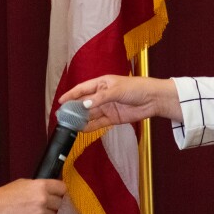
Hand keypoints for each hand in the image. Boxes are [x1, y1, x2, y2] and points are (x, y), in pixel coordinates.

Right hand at [0, 178, 65, 213]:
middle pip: (59, 203)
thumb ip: (39, 185)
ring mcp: (40, 213)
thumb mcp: (24, 183)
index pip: (62, 188)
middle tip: (43, 205)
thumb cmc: (6, 195)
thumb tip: (50, 188)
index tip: (58, 195)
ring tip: (33, 213)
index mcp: (41, 185)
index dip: (60, 192)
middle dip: (52, 204)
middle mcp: (43, 198)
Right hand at [59, 75, 181, 130]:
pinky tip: (81, 129)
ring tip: (69, 125)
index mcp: (102, 83)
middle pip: (84, 103)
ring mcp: (107, 107)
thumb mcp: (116, 90)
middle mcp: (102, 95)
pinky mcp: (113, 118)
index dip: (71, 95)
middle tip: (62, 116)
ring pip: (90, 114)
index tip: (61, 101)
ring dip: (80, 119)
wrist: (153, 99)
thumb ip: (100, 98)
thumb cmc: (136, 88)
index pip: (82, 89)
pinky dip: (89, 126)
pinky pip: (98, 123)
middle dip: (73, 109)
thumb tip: (84, 104)